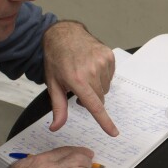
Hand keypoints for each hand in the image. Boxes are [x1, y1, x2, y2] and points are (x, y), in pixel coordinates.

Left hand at [42, 21, 117, 135]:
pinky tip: (91, 67)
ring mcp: (102, 61)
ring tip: (84, 74)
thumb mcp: (53, 84)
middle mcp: (92, 70)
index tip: (114, 132)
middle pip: (100, 98)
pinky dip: (102, 76)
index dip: (105, 121)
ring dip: (97, 86)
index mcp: (77, 80)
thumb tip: (56, 127)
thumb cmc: (56, 59)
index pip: (94, 105)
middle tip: (79, 88)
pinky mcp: (109, 55)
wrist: (64, 34)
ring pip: (105, 88)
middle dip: (91, 98)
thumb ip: (58, 107)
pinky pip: (110, 76)